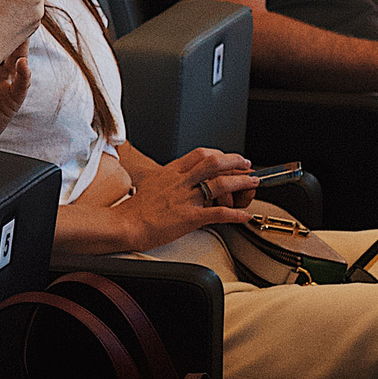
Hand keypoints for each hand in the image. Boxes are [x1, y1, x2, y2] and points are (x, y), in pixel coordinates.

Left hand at [0, 34, 30, 139]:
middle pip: (9, 44)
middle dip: (14, 29)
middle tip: (17, 13)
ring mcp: (3, 84)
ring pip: (20, 61)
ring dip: (22, 48)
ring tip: (22, 36)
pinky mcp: (10, 101)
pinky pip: (21, 86)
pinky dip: (24, 75)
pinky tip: (22, 66)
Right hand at [122, 148, 259, 249]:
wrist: (124, 224)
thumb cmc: (134, 210)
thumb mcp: (150, 185)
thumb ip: (166, 180)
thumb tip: (176, 182)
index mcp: (170, 172)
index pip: (199, 154)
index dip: (218, 154)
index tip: (228, 158)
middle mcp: (180, 182)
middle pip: (213, 163)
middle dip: (235, 162)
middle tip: (246, 165)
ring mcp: (185, 198)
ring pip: (219, 184)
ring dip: (241, 182)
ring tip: (252, 183)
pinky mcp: (189, 217)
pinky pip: (217, 213)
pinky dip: (235, 214)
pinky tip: (245, 215)